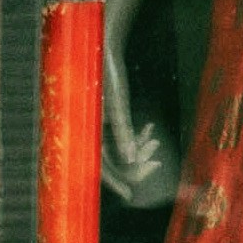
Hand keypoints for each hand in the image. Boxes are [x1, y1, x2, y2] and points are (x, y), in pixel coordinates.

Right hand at [102, 44, 179, 206]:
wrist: (101, 47)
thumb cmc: (106, 75)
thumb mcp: (117, 106)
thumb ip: (122, 132)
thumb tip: (131, 159)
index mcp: (86, 131)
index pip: (100, 165)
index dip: (114, 181)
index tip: (129, 195)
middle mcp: (90, 130)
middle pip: (113, 159)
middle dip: (134, 164)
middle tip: (155, 164)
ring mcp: (98, 124)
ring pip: (119, 148)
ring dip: (138, 149)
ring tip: (154, 144)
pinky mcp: (106, 116)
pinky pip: (121, 135)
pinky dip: (135, 136)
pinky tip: (149, 133)